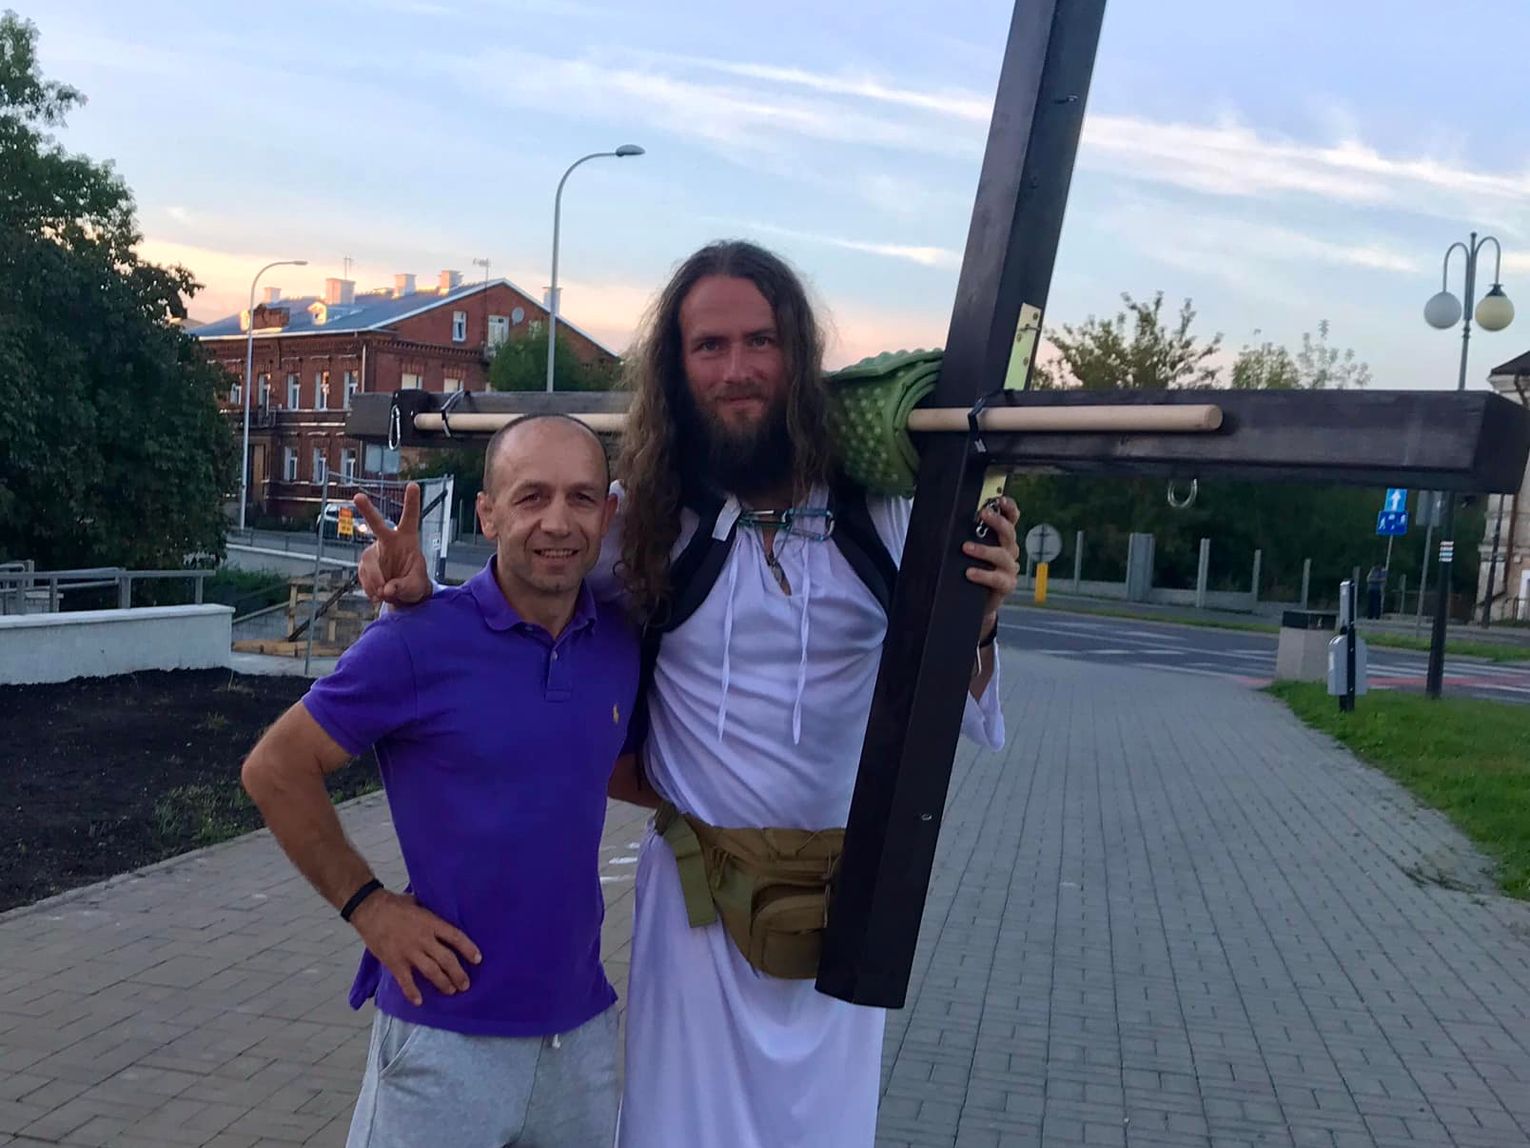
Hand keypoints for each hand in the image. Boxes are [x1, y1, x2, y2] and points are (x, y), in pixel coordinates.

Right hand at [349, 889, 481, 1005]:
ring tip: (451, 991)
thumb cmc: (395, 904)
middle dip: (458, 974)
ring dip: (443, 983)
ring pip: (431, 972)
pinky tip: (419, 1001)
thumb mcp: (418, 903)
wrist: (370, 909)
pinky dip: (412, 992)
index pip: (456, 937)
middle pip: (447, 960)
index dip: (468, 949)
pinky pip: (406, 981)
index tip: (478, 959)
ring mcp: (409, 952)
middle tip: (465, 985)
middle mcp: (424, 939)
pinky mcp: (395, 962)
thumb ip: (430, 914)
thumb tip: (440, 918)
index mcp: (431, 923)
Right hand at [354, 483, 431, 605]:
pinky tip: (377, 594)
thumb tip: (387, 590)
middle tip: (358, 496)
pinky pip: (363, 576)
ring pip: (369, 563)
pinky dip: (370, 588)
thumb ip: (403, 587)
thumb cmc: (414, 585)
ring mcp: (374, 551)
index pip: (410, 518)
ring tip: (384, 594)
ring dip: (375, 581)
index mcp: (407, 539)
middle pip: (377, 524)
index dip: (412, 502)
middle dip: (367, 510)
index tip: (413, 484)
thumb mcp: (415, 587)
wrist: (402, 595)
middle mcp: (388, 540)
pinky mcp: (364, 564)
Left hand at [963, 496, 1019, 638]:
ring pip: (1002, 555)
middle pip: (1009, 533)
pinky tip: (970, 572)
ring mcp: (1009, 569)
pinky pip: (998, 578)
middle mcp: (1009, 551)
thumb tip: (939, 521)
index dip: (1009, 508)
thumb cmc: (970, 572)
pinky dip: (983, 574)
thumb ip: (963, 536)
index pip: (1011, 519)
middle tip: (983, 515)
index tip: (1000, 499)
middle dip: (997, 522)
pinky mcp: (1006, 585)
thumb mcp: (967, 551)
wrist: (975, 602)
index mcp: (1001, 539)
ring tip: (966, 547)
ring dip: (984, 550)